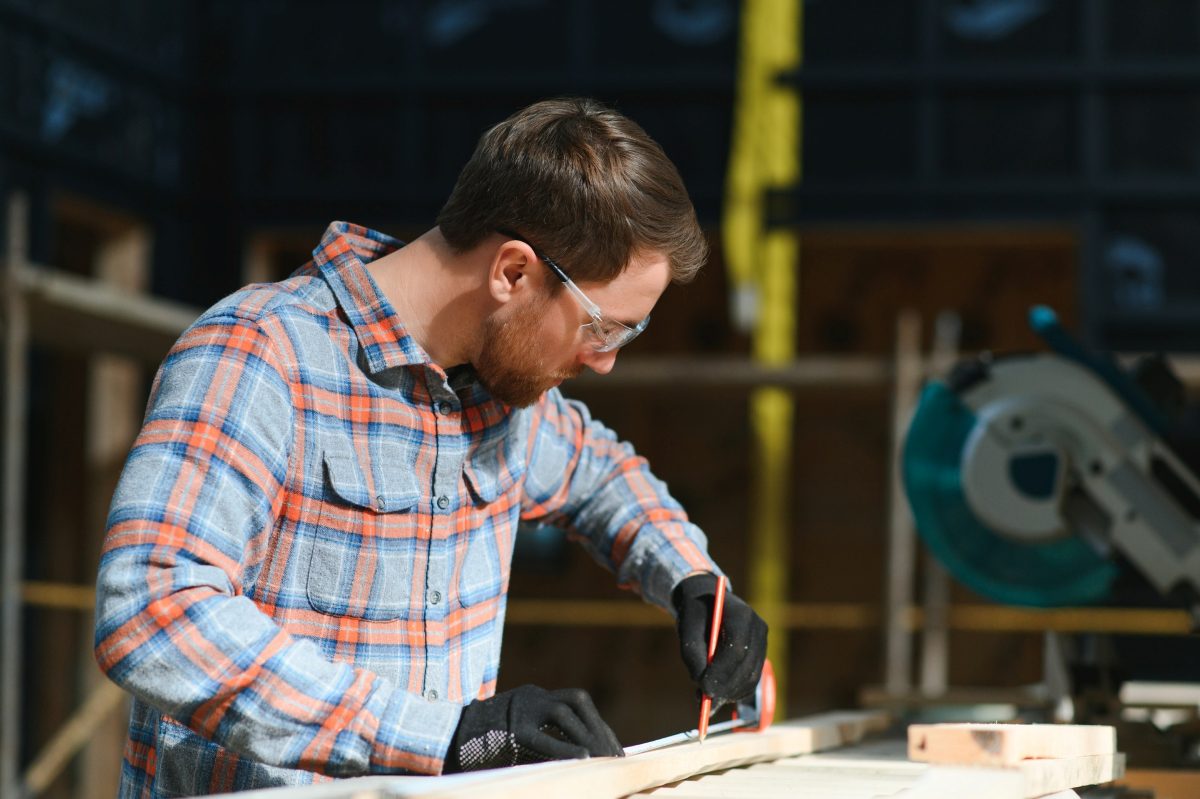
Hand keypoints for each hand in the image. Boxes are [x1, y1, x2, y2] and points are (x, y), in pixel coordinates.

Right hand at [444, 684, 622, 771]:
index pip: (578, 701)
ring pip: (564, 714)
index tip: (615, 748)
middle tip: (617, 757)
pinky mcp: (509, 730)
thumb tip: (583, 757)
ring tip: (604, 760)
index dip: (599, 724)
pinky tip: (584, 760)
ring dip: (589, 736)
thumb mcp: (519, 734)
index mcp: (533, 696)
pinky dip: (566, 749)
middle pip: (577, 702)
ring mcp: (519, 709)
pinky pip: (543, 738)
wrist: (443, 739)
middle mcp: (530, 696)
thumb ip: (546, 737)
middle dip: (600, 729)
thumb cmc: (483, 744)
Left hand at [671, 573, 767, 706]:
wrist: (708, 600)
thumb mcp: (687, 628)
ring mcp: (762, 641)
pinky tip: (717, 695)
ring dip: (730, 693)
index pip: (737, 648)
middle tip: (705, 701)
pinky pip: (752, 680)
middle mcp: (758, 627)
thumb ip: (693, 655)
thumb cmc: (695, 613)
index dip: (722, 672)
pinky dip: (735, 691)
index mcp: (741, 614)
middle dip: (725, 687)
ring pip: (752, 677)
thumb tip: (703, 687)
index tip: (704, 689)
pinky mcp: (760, 655)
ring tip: (706, 698)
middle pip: (747, 666)